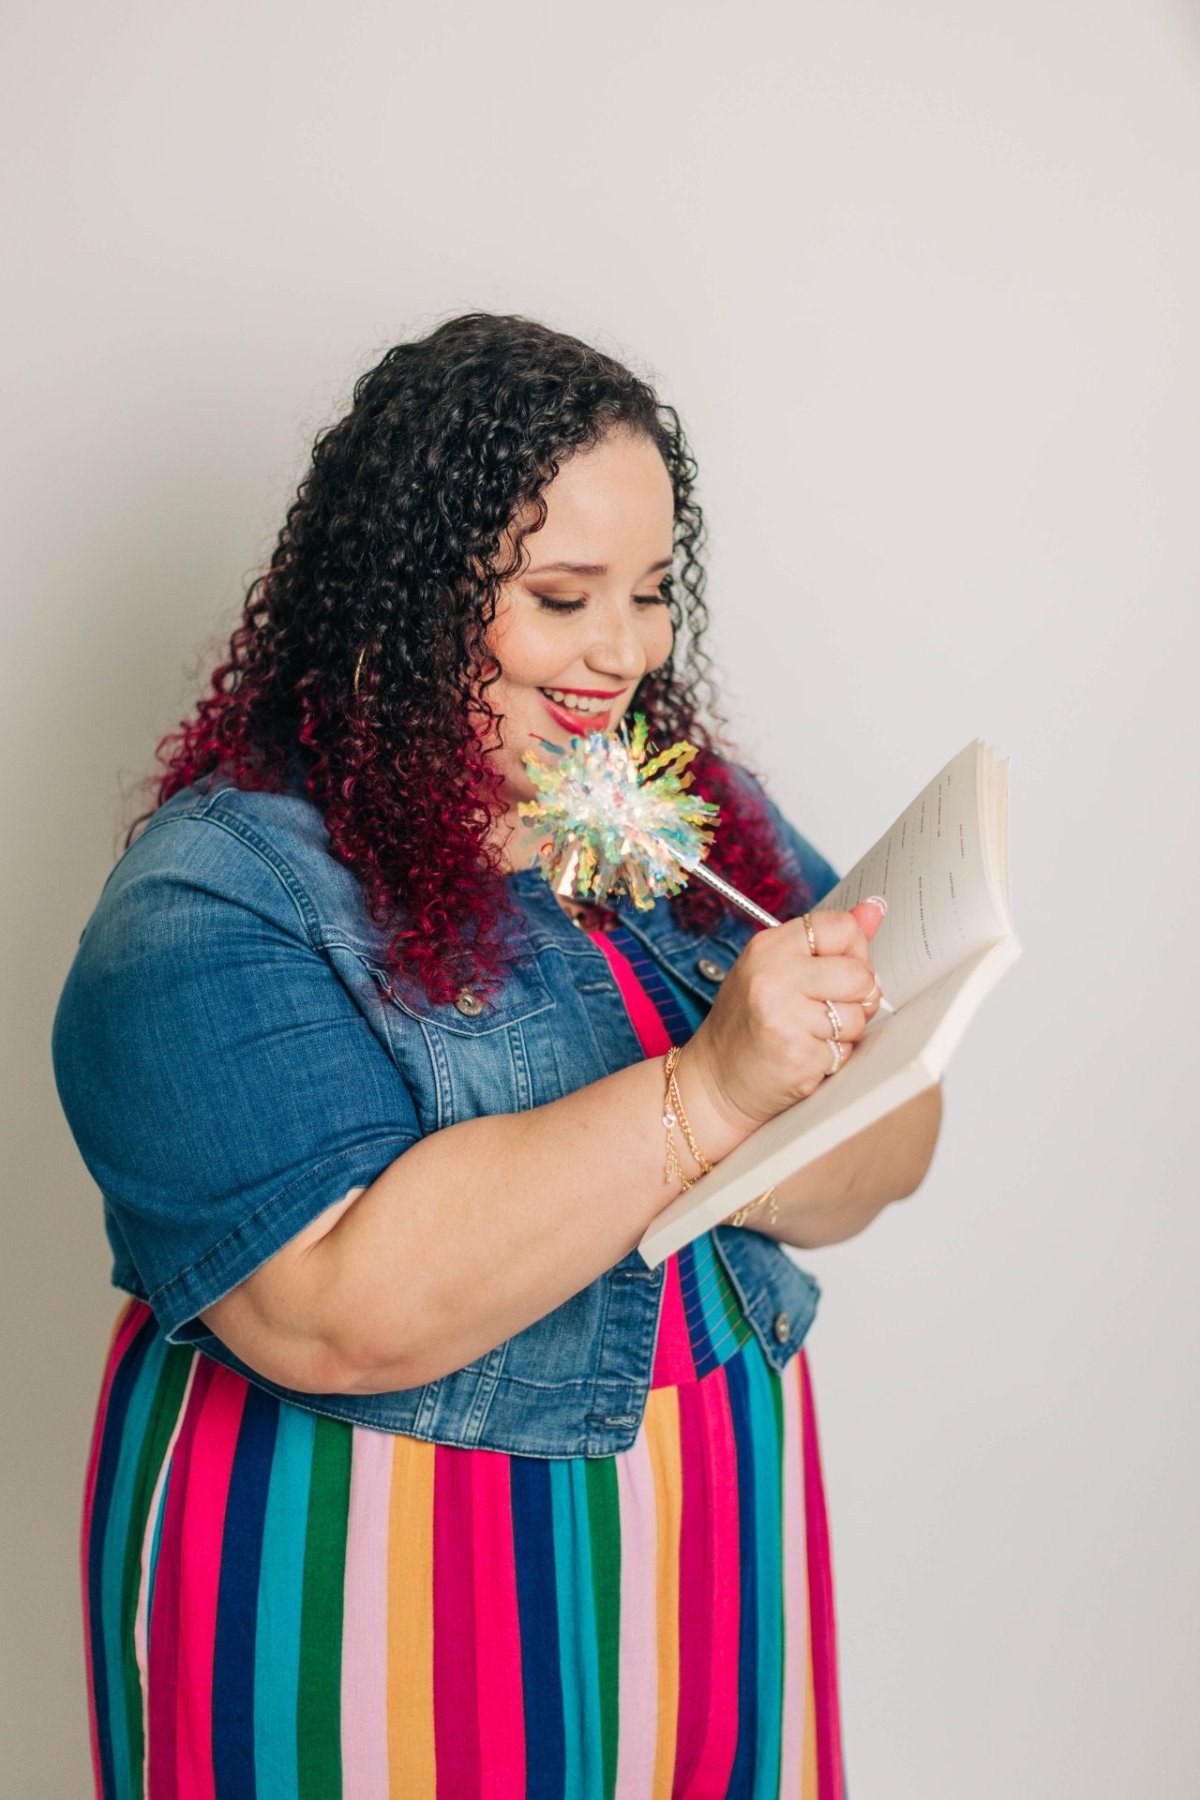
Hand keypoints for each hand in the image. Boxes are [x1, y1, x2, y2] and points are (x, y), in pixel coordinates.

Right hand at [678, 900, 886, 1133]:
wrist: (714, 1080)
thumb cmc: (748, 1023)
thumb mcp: (777, 969)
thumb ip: (828, 942)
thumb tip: (874, 908)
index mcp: (769, 947)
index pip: (842, 927)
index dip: (854, 952)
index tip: (838, 970)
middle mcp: (774, 976)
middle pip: (860, 974)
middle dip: (856, 997)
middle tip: (825, 1010)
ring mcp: (785, 1016)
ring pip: (858, 1016)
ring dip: (844, 1032)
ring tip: (809, 1035)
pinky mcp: (799, 1055)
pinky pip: (846, 1050)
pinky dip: (833, 1058)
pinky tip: (804, 1056)